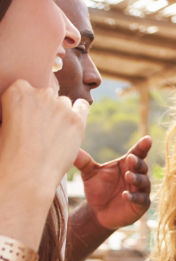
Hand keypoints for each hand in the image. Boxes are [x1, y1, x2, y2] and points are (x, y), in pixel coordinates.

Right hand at [0, 80, 88, 197]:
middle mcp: (40, 93)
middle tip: (39, 129)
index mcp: (17, 90)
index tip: (27, 117)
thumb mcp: (5, 123)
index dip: (29, 104)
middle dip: (44, 108)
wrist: (26, 173)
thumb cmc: (10, 152)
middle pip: (46, 94)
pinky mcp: (76, 119)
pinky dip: (79, 111)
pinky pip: (82, 106)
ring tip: (52, 134)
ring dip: (60, 113)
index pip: (27, 87)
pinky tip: (74, 122)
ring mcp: (60, 105)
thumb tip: (27, 111)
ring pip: (63, 102)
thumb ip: (16, 108)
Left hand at [74, 136, 151, 230]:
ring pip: (143, 182)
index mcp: (126, 165)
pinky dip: (134, 196)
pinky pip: (140, 199)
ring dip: (137, 178)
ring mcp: (141, 190)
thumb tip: (70, 145)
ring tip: (128, 176)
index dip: (143, 146)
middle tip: (130, 159)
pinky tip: (125, 195)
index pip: (137, 153)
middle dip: (137, 162)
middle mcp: (137, 175)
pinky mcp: (141, 204)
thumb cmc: (97, 189)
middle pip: (142, 166)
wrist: (98, 212)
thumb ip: (83, 161)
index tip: (147, 139)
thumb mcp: (89, 173)